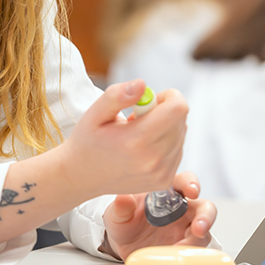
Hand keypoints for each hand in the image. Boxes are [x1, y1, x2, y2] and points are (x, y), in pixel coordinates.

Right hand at [57, 79, 187, 195]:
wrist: (83, 176)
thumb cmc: (88, 142)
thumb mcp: (94, 114)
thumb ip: (117, 96)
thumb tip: (142, 84)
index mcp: (135, 141)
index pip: (178, 109)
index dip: (168, 97)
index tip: (148, 101)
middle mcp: (153, 160)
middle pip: (181, 119)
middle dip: (163, 111)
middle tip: (137, 118)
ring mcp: (161, 173)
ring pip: (181, 134)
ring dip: (165, 127)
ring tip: (137, 135)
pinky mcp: (165, 180)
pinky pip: (177, 149)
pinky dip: (165, 142)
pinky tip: (142, 147)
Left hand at [103, 171, 217, 259]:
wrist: (123, 245)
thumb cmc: (124, 222)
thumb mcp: (117, 214)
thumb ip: (121, 206)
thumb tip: (123, 197)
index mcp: (166, 193)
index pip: (184, 181)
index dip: (191, 183)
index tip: (192, 191)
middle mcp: (181, 210)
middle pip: (205, 208)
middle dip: (206, 217)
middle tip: (198, 229)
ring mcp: (186, 229)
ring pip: (204, 232)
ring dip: (196, 241)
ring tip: (179, 247)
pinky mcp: (186, 247)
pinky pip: (195, 251)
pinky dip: (189, 255)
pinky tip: (176, 255)